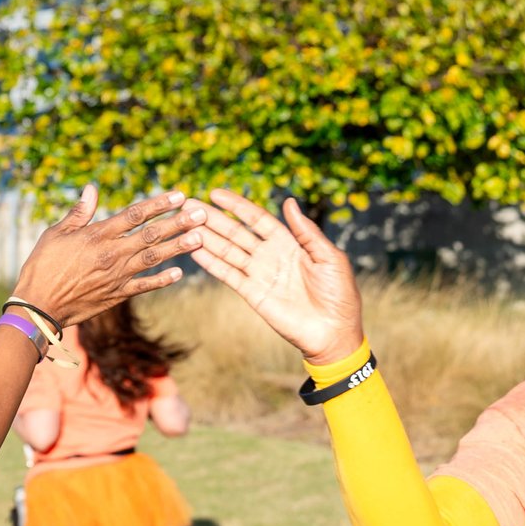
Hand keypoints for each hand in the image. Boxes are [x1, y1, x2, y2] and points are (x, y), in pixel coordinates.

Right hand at [8, 185, 204, 328]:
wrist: (38, 306)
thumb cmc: (42, 266)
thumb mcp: (55, 234)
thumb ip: (78, 213)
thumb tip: (92, 189)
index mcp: (96, 235)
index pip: (134, 215)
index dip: (158, 204)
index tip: (179, 195)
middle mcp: (111, 254)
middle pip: (150, 235)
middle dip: (177, 223)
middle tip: (201, 214)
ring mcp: (116, 276)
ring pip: (153, 258)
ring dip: (177, 247)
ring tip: (200, 238)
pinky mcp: (116, 295)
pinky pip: (144, 286)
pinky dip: (162, 280)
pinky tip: (179, 273)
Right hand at [190, 191, 365, 367]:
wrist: (333, 332)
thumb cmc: (339, 294)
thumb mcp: (329, 257)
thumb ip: (306, 232)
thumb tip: (289, 202)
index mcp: (289, 243)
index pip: (257, 219)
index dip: (237, 206)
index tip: (215, 193)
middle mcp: (270, 256)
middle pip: (236, 232)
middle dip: (213, 218)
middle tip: (189, 205)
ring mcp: (259, 275)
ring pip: (227, 251)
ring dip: (207, 238)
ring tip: (185, 224)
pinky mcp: (252, 294)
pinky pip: (228, 275)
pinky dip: (211, 263)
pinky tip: (194, 250)